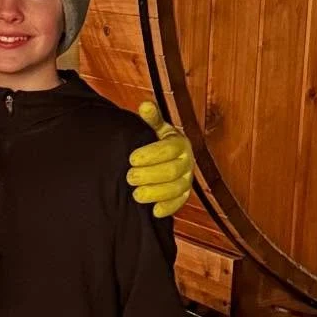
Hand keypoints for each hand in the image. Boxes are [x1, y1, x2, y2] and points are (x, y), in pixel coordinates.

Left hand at [127, 103, 193, 217]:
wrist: (164, 158)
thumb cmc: (155, 142)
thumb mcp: (153, 128)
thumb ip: (151, 118)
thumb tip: (145, 105)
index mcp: (180, 142)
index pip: (169, 149)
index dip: (151, 154)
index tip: (131, 158)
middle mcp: (187, 161)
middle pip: (172, 171)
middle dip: (149, 175)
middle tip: (129, 176)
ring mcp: (187, 179)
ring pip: (176, 189)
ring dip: (156, 193)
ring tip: (136, 194)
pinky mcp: (184, 195)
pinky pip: (179, 203)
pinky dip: (168, 208)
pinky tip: (154, 211)